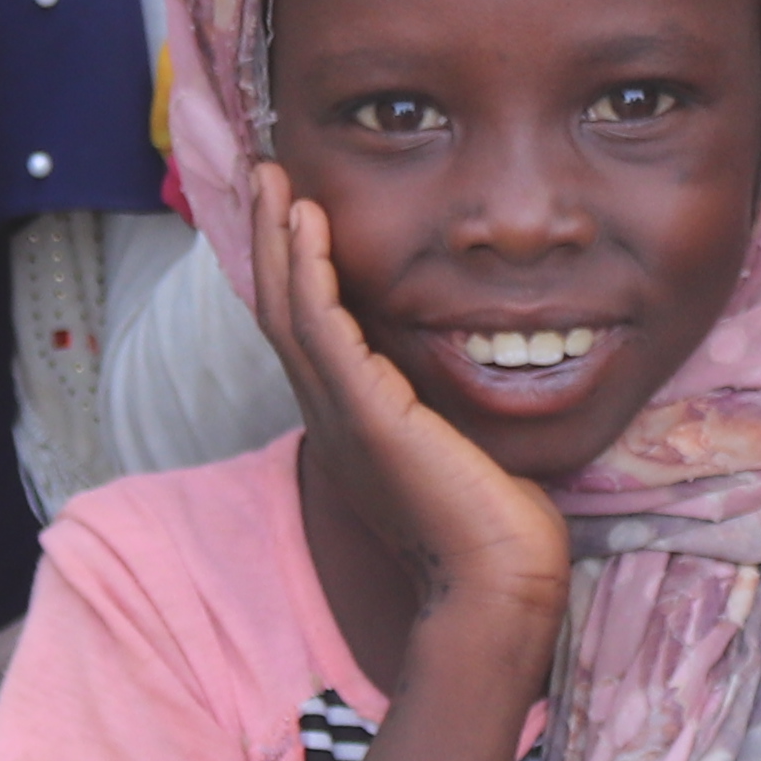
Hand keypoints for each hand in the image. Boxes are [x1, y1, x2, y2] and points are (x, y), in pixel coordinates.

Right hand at [237, 164, 560, 649]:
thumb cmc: (496, 530)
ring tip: (274, 180)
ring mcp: (341, 416)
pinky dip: (310, 271)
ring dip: (280, 239)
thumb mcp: (462, 449)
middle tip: (262, 176)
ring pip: (288, 310)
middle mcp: (331, 416)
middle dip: (270, 240)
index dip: (292, 271)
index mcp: (351, 423)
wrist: (498, 584)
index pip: (307, 333)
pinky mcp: (364, 414)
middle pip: (280, 311)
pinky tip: (308, 224)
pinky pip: (320, 328)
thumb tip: (476, 377)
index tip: (292, 214)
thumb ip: (451, 410)